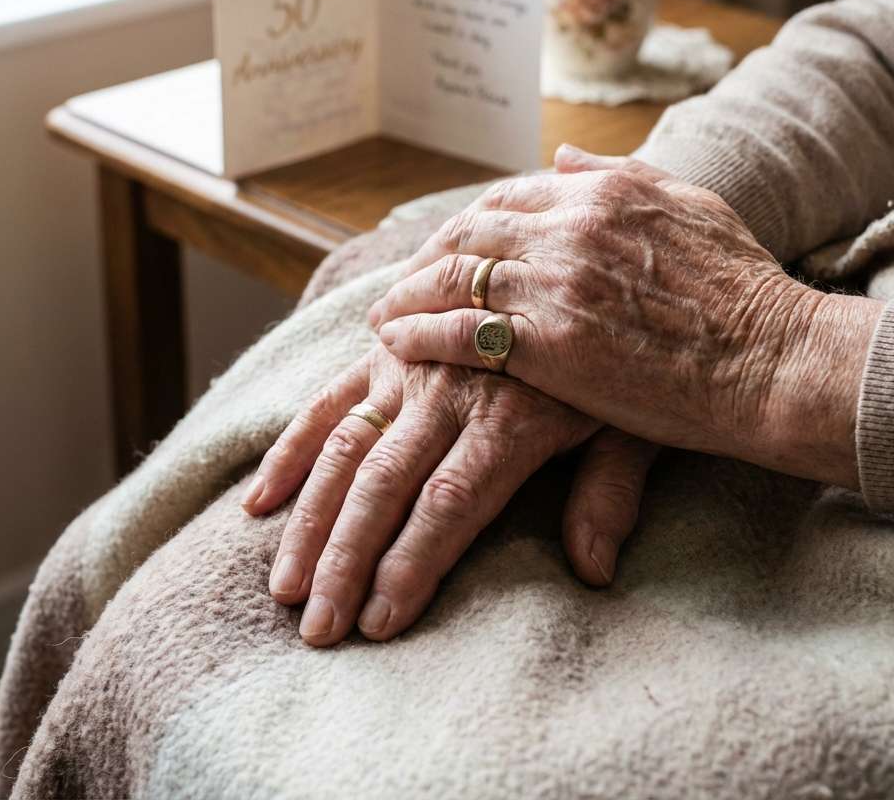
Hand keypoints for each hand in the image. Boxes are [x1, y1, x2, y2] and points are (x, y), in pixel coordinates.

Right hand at [243, 343, 655, 645]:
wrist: (580, 261)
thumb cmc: (615, 359)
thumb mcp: (633, 419)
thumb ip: (611, 491)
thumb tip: (594, 572)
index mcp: (509, 417)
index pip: (448, 503)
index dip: (411, 564)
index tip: (378, 624)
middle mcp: (448, 392)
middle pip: (384, 483)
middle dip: (346, 560)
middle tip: (317, 631)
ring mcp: (408, 368)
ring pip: (344, 449)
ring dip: (310, 520)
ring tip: (284, 588)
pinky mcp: (387, 349)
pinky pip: (328, 399)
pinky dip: (291, 448)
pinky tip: (260, 500)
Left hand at [369, 147, 881, 487]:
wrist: (771, 358)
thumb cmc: (744, 289)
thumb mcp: (689, 204)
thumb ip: (618, 174)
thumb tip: (561, 155)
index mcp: (600, 192)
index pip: (506, 198)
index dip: (467, 225)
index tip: (447, 249)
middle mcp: (567, 228)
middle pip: (468, 233)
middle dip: (426, 258)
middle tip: (401, 283)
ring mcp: (553, 283)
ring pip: (451, 277)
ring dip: (407, 295)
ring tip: (382, 317)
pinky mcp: (546, 344)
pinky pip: (459, 331)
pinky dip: (419, 334)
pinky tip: (396, 346)